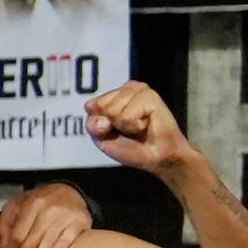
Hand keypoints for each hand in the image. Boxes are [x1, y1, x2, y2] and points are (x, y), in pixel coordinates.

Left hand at [0, 178, 95, 247]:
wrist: (70, 191)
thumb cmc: (40, 204)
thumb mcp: (19, 205)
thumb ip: (7, 223)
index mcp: (29, 204)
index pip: (17, 234)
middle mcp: (46, 209)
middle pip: (30, 242)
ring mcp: (64, 215)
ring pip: (48, 243)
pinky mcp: (79, 221)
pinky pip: (69, 238)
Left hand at [78, 77, 199, 182]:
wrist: (156, 158)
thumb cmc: (132, 147)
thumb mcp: (103, 139)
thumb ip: (93, 126)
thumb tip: (103, 120)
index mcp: (114, 95)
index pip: (90, 106)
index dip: (99, 125)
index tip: (116, 131)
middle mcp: (127, 89)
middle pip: (100, 106)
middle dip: (111, 125)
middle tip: (130, 130)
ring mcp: (139, 90)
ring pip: (112, 110)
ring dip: (124, 126)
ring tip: (139, 127)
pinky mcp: (150, 96)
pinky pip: (127, 115)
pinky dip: (134, 126)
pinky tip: (147, 125)